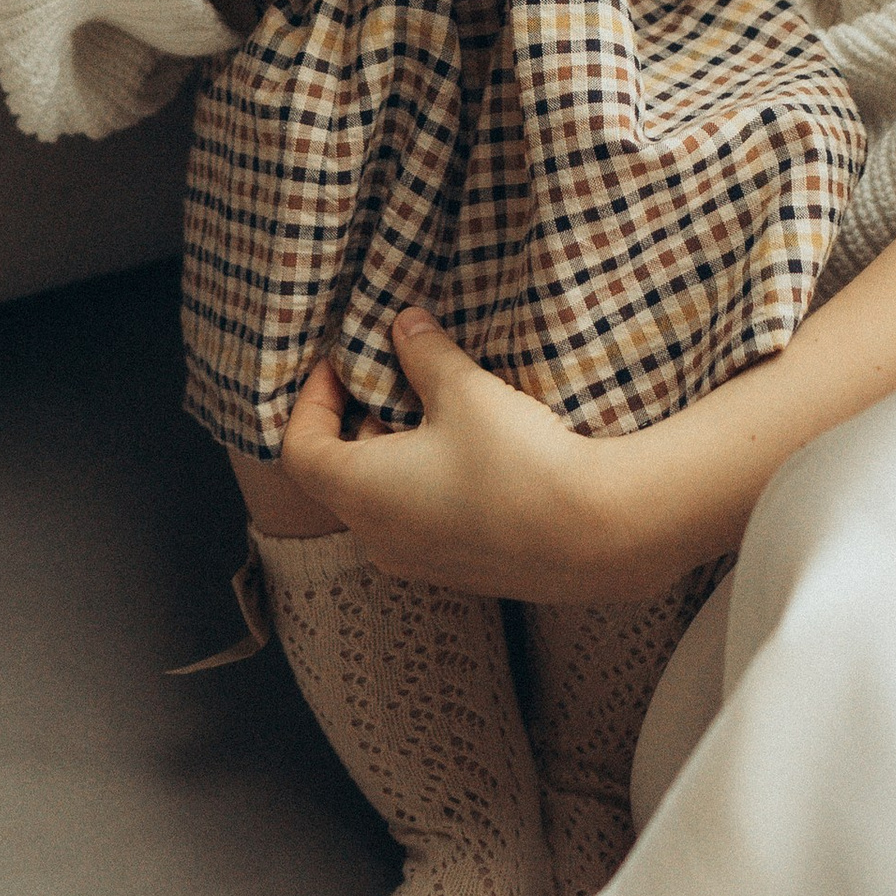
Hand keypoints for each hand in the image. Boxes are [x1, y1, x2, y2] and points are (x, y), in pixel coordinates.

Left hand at [281, 319, 649, 598]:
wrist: (594, 534)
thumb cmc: (516, 461)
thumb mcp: (464, 390)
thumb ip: (424, 354)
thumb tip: (403, 325)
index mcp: (361, 493)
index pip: (301, 449)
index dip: (311, 401)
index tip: (340, 366)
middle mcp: (377, 537)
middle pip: (340, 475)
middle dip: (359, 422)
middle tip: (393, 380)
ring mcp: (418, 561)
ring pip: (381, 501)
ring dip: (394, 453)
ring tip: (438, 412)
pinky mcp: (458, 571)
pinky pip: (418, 522)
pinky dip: (424, 484)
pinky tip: (472, 454)